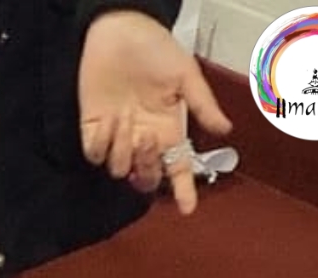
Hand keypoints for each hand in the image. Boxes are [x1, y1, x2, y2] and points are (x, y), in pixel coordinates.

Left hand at [78, 10, 229, 206]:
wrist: (120, 29)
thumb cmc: (155, 47)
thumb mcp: (185, 74)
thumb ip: (203, 105)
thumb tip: (225, 129)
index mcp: (168, 129)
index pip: (177, 169)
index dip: (183, 190)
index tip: (187, 208)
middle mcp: (144, 138)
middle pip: (146, 177)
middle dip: (147, 167)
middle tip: (148, 139)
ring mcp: (118, 136)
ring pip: (119, 169)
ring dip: (123, 151)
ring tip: (126, 119)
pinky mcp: (93, 129)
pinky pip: (95, 155)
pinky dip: (102, 144)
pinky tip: (109, 120)